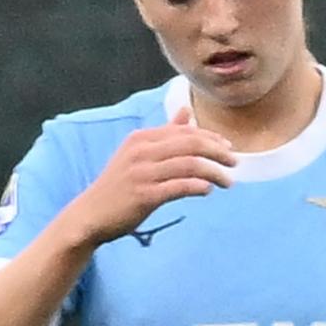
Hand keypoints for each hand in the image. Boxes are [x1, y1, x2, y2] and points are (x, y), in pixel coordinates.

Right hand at [66, 122, 234, 247]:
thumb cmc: (120, 184)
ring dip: (215, 173)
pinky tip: (207, 191)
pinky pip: (180, 187)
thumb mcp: (139, 153)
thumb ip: (165, 134)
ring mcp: (142, 173)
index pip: (185, 131)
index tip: (228, 148)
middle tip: (235, 163)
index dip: (211, 138)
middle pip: (191, 144)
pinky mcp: (144, 195)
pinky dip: (199, 187)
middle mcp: (141, 151)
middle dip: (218, 152)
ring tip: (228, 182)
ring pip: (190, 165)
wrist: (91, 214)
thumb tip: (186, 111)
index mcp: (141, 138)